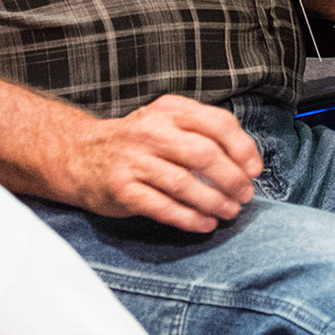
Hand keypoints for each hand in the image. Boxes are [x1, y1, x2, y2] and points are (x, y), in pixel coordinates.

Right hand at [53, 94, 262, 232]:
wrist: (79, 154)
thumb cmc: (135, 141)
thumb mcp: (166, 121)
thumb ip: (201, 133)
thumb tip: (246, 162)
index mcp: (169, 110)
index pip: (217, 123)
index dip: (243, 148)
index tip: (254, 170)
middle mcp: (151, 132)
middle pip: (204, 154)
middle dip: (232, 179)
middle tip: (244, 195)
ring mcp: (134, 160)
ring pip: (184, 184)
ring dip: (214, 201)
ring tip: (229, 212)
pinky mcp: (122, 189)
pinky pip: (163, 207)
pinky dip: (189, 218)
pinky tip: (204, 223)